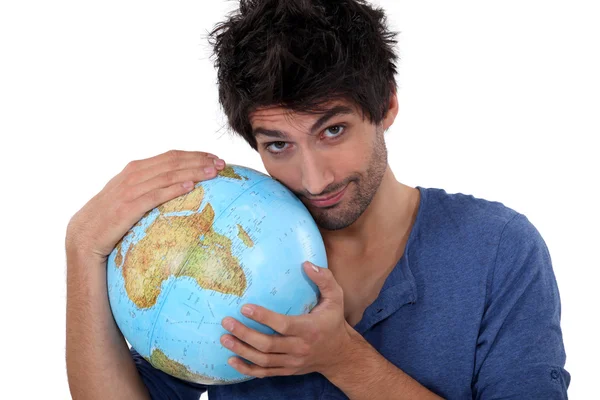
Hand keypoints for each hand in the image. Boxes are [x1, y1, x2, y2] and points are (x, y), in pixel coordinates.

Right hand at [65, 149, 225, 261]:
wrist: (83, 239)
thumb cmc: (110, 220)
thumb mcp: (130, 197)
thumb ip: (149, 188)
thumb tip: (179, 187)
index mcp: (135, 170)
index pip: (169, 157)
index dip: (194, 155)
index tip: (215, 158)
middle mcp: (132, 176)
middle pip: (172, 162)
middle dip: (199, 160)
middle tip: (222, 163)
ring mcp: (128, 191)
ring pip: (166, 176)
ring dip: (192, 171)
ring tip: (214, 172)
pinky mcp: (127, 209)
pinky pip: (155, 196)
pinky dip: (173, 189)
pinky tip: (191, 187)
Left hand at [220, 261, 353, 377]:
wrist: (340, 355)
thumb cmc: (333, 322)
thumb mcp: (336, 298)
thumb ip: (324, 279)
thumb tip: (307, 264)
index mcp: (309, 329)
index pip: (283, 325)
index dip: (263, 317)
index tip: (245, 308)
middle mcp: (299, 348)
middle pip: (268, 344)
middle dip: (245, 334)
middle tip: (227, 322)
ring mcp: (292, 362)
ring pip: (263, 360)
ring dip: (242, 349)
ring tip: (224, 338)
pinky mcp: (287, 371)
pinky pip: (265, 373)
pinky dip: (247, 369)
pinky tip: (232, 360)